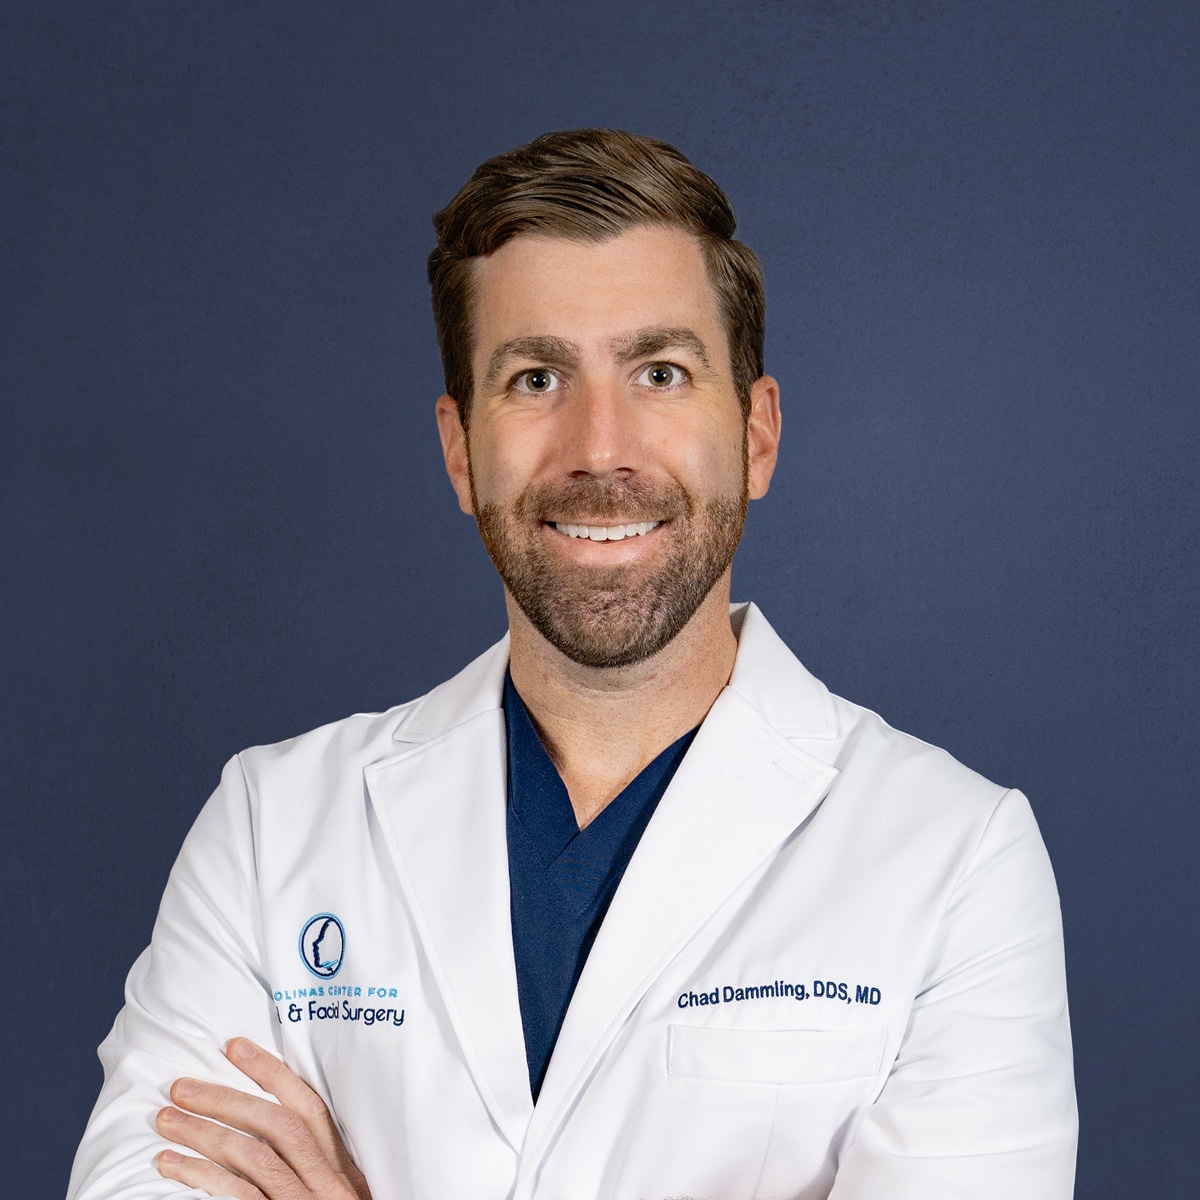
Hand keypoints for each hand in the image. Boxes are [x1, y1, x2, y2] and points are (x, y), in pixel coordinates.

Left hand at [155, 1037, 370, 1199]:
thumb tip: (265, 1129)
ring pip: (252, 1156)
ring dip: (203, 1134)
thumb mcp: (337, 1197)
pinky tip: (171, 1166)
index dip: (271, 1072)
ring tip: (164, 1122)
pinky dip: (201, 1177)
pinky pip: (238, 1196)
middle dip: (226, 1098)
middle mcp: (328, 1183)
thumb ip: (316, 1167)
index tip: (234, 1046)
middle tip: (180, 1086)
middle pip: (277, 1125)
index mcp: (343, 1169)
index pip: (309, 1106)